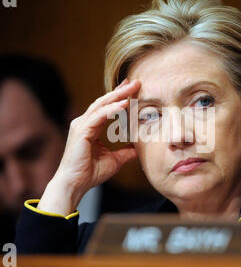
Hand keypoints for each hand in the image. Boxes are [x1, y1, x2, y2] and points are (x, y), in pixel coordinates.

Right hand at [38, 78, 140, 215]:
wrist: (75, 185)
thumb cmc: (90, 173)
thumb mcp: (115, 160)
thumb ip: (126, 152)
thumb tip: (139, 149)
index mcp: (90, 128)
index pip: (107, 108)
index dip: (119, 98)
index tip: (132, 89)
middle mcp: (84, 123)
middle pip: (104, 102)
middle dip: (120, 91)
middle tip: (135, 82)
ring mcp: (81, 125)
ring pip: (101, 105)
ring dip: (118, 96)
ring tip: (132, 88)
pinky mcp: (81, 131)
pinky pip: (99, 116)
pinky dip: (112, 109)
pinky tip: (124, 104)